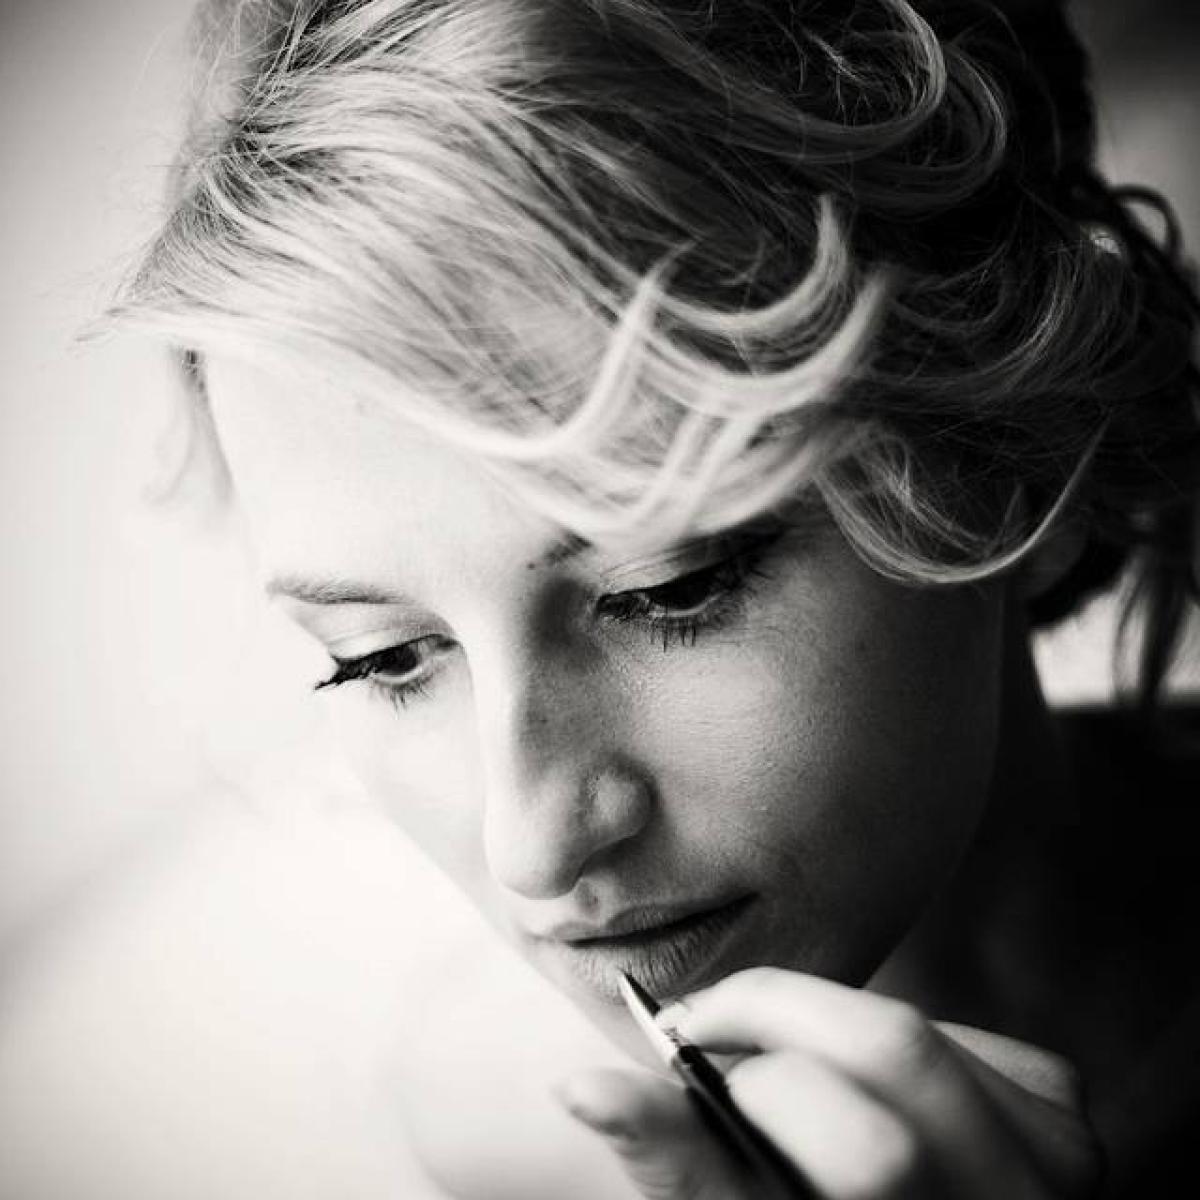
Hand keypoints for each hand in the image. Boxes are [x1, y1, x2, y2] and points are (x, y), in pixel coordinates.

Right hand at [554, 968, 1102, 1198]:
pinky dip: (882, 1038)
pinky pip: (957, 1031)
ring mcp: (1059, 1162)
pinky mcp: (1063, 1109)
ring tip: (777, 1066)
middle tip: (711, 1028)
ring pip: (920, 1028)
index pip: (870, 1150)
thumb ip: (676, 1161)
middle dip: (774, 1013)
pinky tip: (858, 1082)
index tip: (680, 1042)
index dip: (754, 1077)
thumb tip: (582, 1085)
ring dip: (821, 1027)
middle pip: (894, 1048)